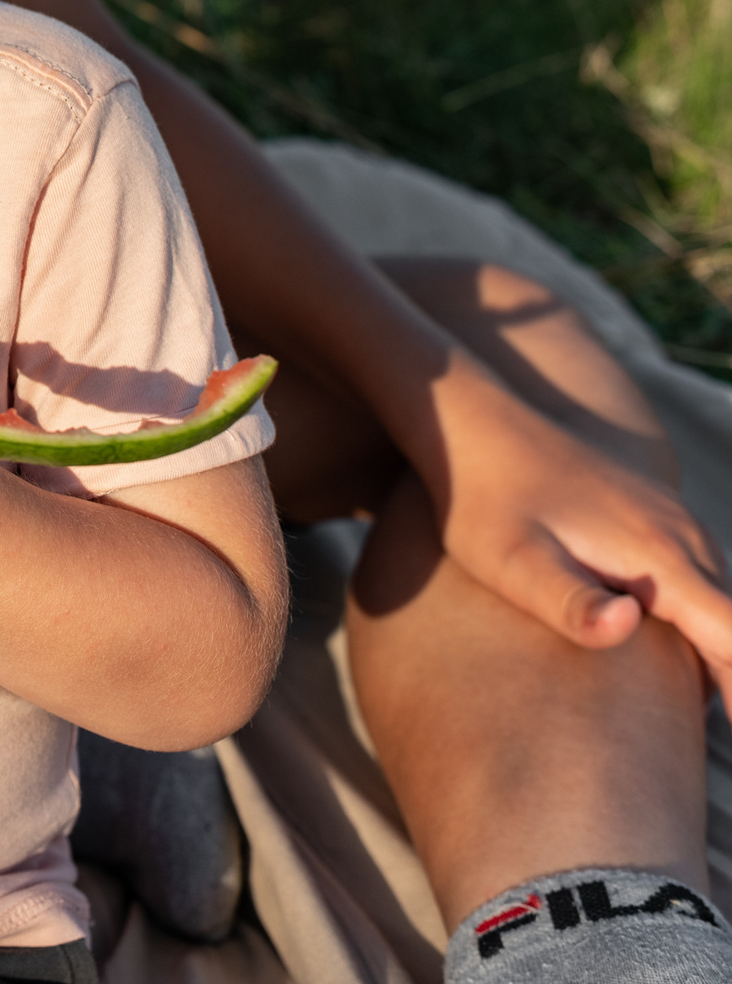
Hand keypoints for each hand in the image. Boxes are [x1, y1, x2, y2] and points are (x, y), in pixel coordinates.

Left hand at [427, 370, 731, 688]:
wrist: (472, 422)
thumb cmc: (482, 499)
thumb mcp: (511, 560)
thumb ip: (568, 601)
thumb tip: (629, 627)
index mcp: (658, 555)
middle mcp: (681, 537)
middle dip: (731, 686)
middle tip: (684, 754)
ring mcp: (670, 523)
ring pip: (718, 603)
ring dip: (715, 657)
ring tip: (693, 715)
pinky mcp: (651, 519)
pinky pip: (695, 582)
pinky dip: (695, 626)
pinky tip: (664, 660)